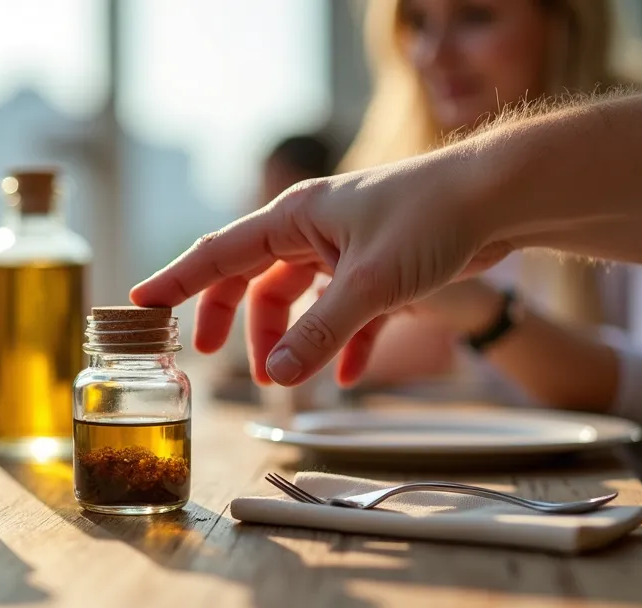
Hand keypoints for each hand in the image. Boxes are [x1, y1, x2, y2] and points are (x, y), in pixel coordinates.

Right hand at [130, 161, 511, 387]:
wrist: (502, 196)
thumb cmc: (433, 218)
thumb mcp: (368, 284)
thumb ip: (319, 332)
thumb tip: (276, 374)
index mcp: (295, 217)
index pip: (219, 252)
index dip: (177, 281)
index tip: (140, 303)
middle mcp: (312, 228)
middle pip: (251, 276)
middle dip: (230, 317)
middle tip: (204, 353)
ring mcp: (344, 247)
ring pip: (298, 297)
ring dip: (289, 337)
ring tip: (285, 377)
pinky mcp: (378, 266)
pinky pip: (344, 311)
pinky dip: (340, 343)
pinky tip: (346, 375)